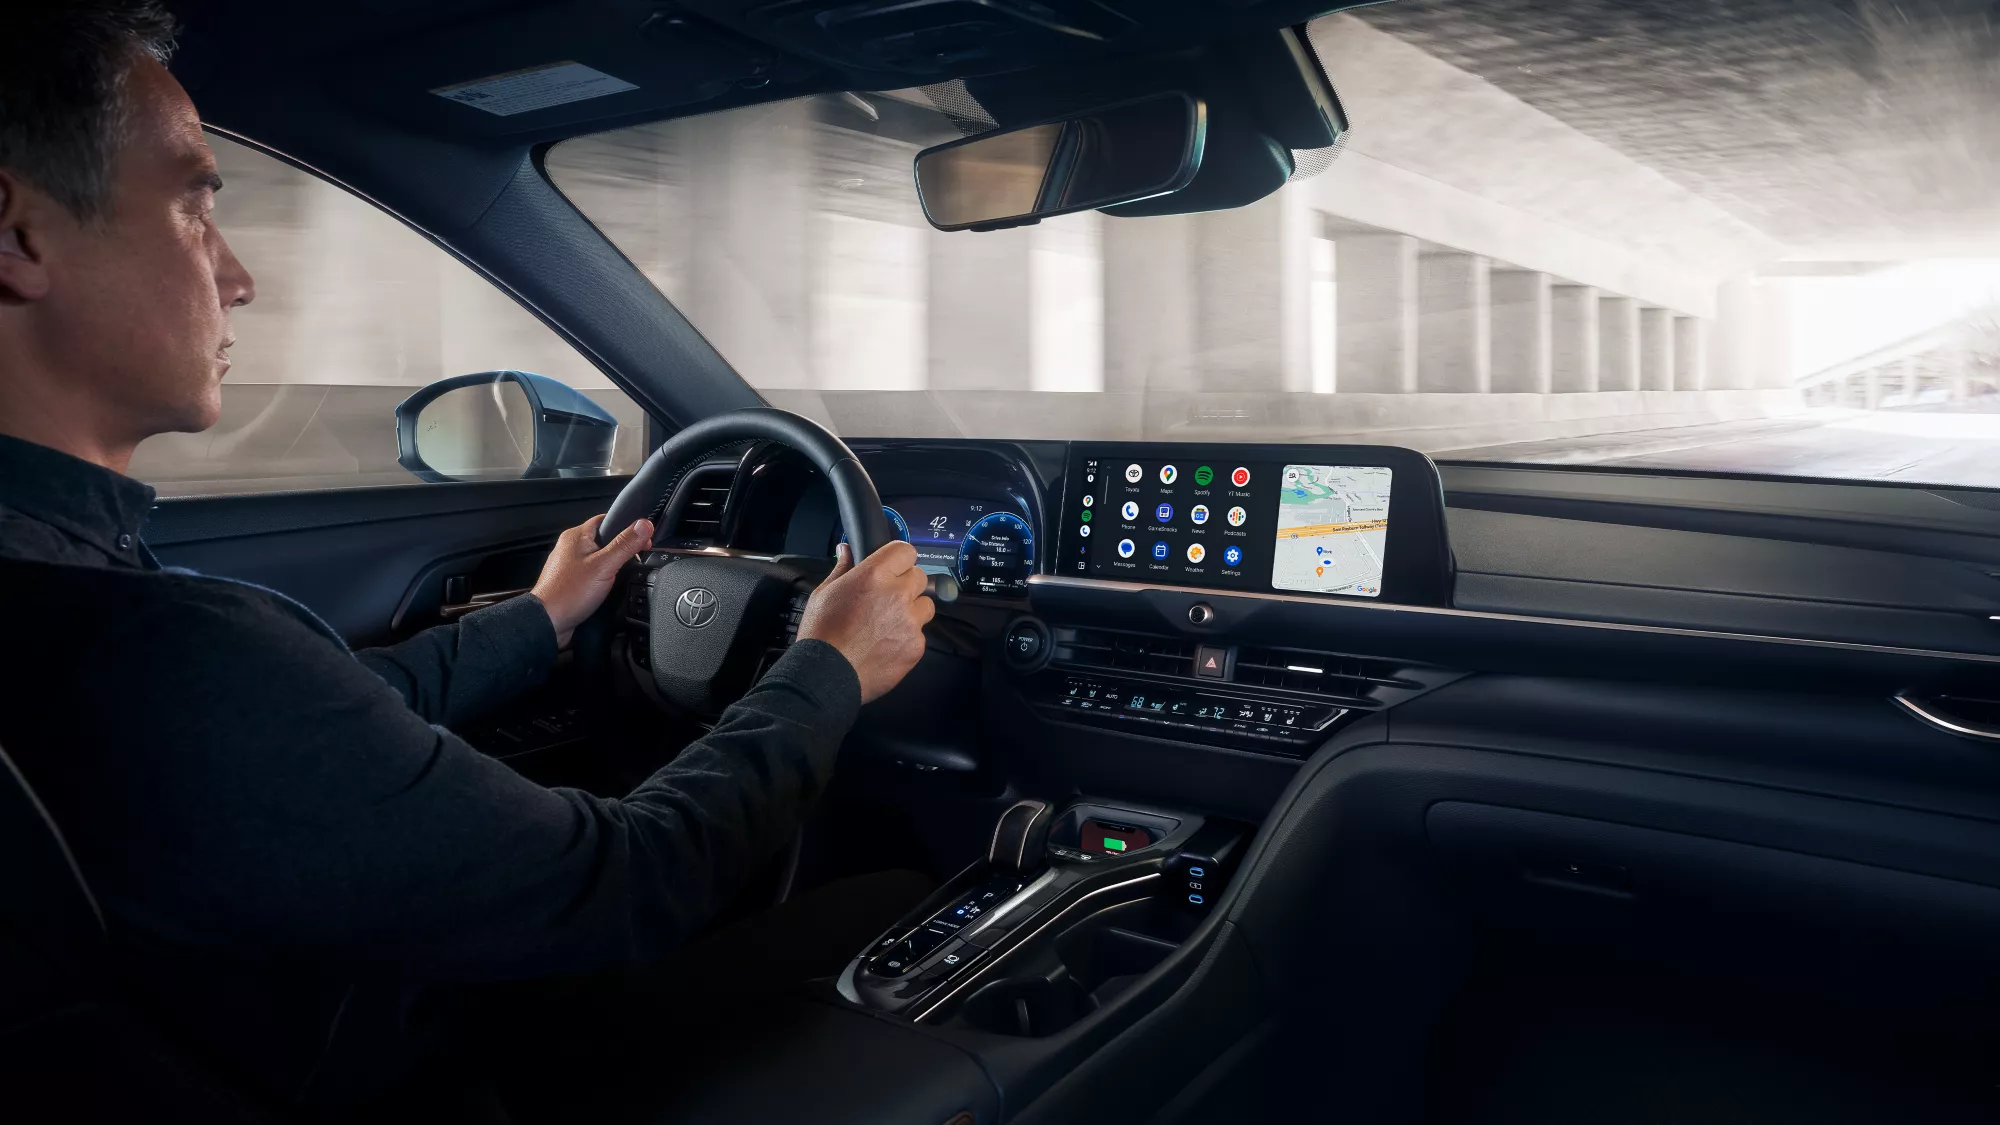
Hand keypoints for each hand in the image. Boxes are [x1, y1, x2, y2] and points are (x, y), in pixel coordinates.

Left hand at [531, 515, 653, 647]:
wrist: (548, 622)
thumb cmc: (569, 593)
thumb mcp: (605, 566)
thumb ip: (625, 544)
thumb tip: (644, 525)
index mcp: (577, 535)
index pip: (607, 519)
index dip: (628, 526)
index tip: (643, 539)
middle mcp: (570, 546)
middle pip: (604, 538)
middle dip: (621, 548)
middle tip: (633, 559)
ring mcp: (569, 563)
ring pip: (599, 556)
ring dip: (612, 564)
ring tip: (620, 574)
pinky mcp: (571, 579)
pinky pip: (592, 571)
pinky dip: (603, 576)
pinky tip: (607, 586)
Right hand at [797, 540, 933, 703]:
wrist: (827, 674)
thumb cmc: (821, 634)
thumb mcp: (824, 593)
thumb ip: (842, 568)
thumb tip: (846, 550)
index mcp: (874, 575)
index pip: (906, 551)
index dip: (900, 559)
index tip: (894, 568)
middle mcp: (897, 594)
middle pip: (919, 577)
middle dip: (906, 585)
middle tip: (887, 599)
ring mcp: (910, 621)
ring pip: (925, 606)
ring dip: (912, 610)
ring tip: (888, 624)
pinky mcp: (916, 646)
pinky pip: (921, 634)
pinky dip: (908, 638)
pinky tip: (886, 645)